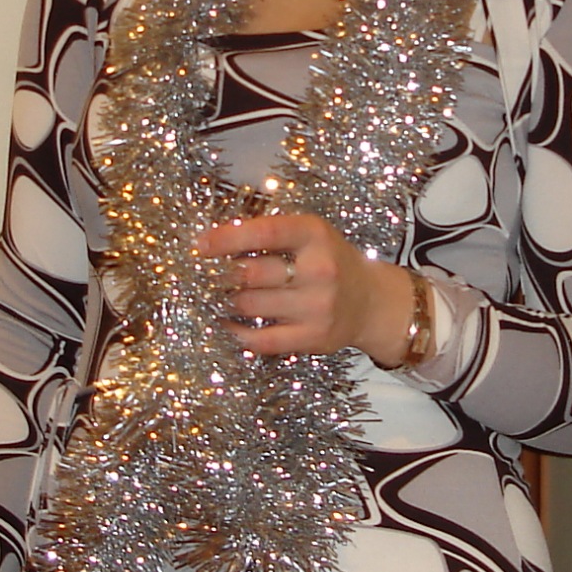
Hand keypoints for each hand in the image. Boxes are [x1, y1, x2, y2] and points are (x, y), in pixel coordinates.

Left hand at [193, 212, 419, 366]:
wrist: (371, 301)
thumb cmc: (329, 261)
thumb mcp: (309, 235)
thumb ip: (269, 233)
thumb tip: (212, 240)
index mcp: (314, 235)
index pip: (266, 232)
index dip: (228, 237)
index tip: (200, 244)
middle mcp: (319, 270)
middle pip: (249, 273)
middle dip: (221, 274)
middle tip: (206, 275)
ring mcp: (317, 306)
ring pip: (249, 305)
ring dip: (226, 301)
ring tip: (221, 296)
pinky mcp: (313, 338)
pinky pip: (260, 340)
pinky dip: (236, 333)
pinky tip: (229, 324)